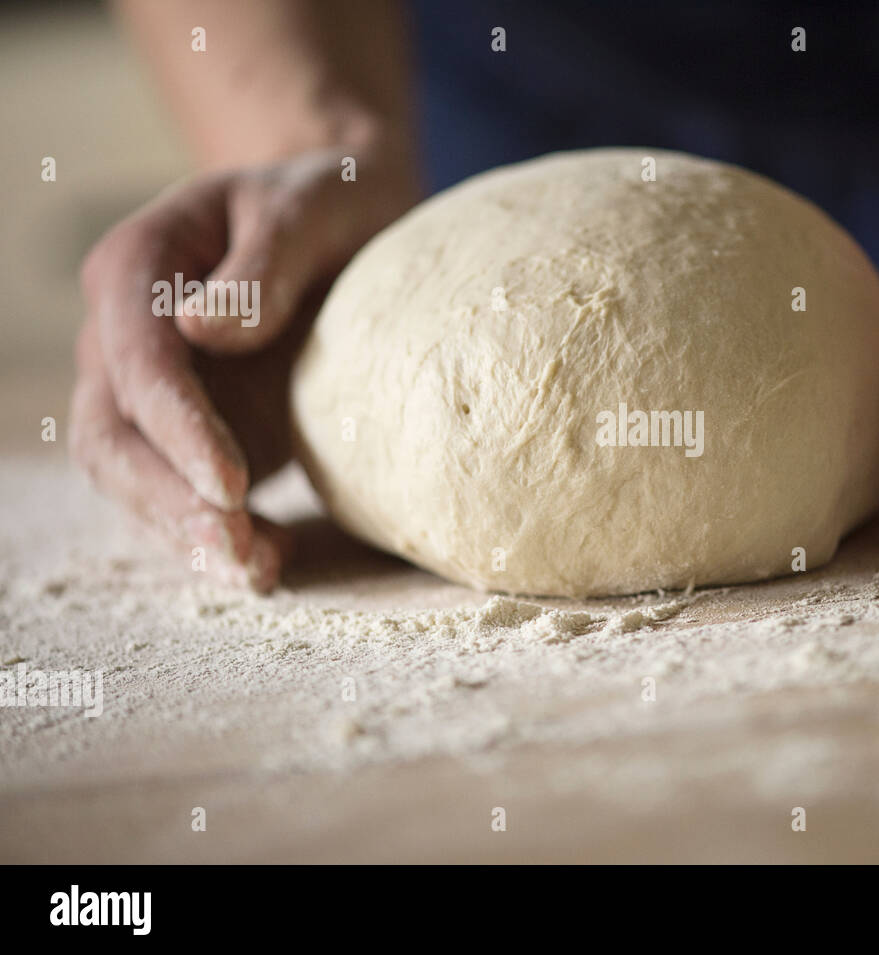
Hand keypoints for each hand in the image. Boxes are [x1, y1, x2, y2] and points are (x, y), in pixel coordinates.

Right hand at [71, 145, 417, 588]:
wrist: (344, 221)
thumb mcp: (309, 207)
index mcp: (137, 269)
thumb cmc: (328, 202)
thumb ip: (264, 264)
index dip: (178, 430)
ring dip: (184, 533)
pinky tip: (271, 562)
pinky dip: (217, 534)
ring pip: (133, 478)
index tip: (233, 484)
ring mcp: (157, 392)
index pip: (138, 365)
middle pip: (112, 435)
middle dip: (168, 501)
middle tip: (237, 550)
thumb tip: (203, 329)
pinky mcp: (197, 431)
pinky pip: (183, 493)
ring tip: (256, 572)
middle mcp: (127, 335)